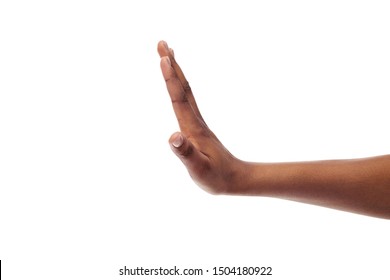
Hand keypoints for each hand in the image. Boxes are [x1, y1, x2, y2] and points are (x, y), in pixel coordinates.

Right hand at [157, 41, 244, 193]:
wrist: (234, 179)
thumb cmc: (216, 177)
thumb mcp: (199, 169)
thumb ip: (186, 154)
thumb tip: (173, 136)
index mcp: (193, 127)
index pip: (179, 99)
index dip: (170, 79)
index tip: (164, 57)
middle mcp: (195, 120)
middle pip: (183, 87)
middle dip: (172, 64)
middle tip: (162, 43)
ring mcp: (197, 121)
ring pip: (186, 91)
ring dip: (176, 72)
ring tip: (168, 55)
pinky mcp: (197, 126)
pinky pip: (187, 100)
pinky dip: (180, 86)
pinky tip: (179, 86)